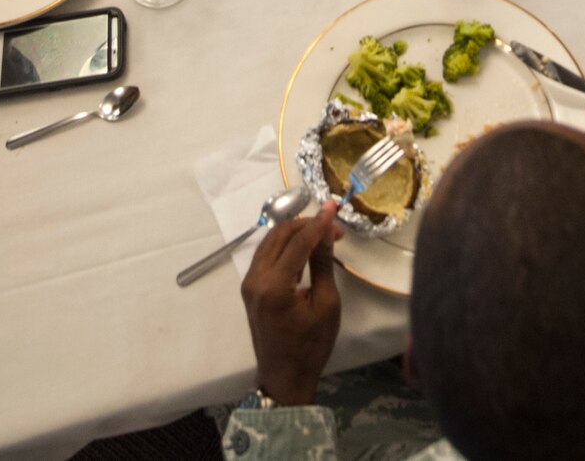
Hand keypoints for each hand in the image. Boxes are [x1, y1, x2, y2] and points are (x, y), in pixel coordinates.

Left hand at [239, 200, 343, 405]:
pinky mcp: (250, 287)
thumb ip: (322, 264)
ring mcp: (249, 283)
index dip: (318, 223)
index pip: (297, 242)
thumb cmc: (310, 346)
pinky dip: (285, 246)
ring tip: (323, 235)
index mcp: (274, 286)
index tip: (335, 207)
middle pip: (279, 235)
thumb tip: (326, 231)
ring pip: (270, 242)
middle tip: (334, 229)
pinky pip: (266, 255)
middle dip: (306, 225)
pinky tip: (304, 248)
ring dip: (295, 233)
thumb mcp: (326, 305)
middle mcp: (255, 279)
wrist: (284, 376)